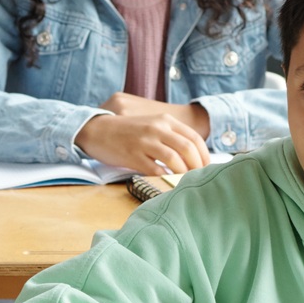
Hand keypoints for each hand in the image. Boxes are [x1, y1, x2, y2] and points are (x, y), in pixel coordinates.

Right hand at [74, 92, 210, 173]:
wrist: (97, 129)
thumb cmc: (126, 130)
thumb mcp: (151, 124)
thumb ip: (170, 135)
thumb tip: (191, 155)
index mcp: (164, 120)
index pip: (194, 138)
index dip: (204, 155)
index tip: (206, 167)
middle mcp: (157, 129)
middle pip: (188, 149)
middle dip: (198, 166)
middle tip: (199, 178)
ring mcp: (145, 142)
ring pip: (175, 160)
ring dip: (183, 174)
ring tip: (185, 181)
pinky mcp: (133, 156)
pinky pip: (156, 170)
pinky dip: (165, 178)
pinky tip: (167, 182)